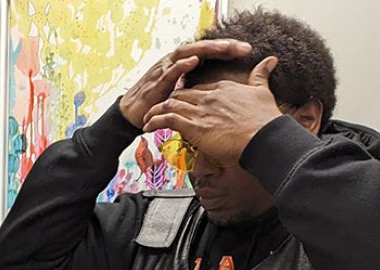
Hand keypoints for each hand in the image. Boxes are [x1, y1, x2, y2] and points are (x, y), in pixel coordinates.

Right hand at [119, 39, 252, 128]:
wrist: (132, 113)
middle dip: (222, 46)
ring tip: (224, 48)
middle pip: (201, 47)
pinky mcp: (156, 82)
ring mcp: (164, 69)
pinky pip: (170, 70)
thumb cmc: (157, 102)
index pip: (208, 51)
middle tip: (242, 47)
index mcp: (182, 63)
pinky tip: (193, 61)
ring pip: (187, 53)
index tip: (246, 50)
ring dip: (206, 50)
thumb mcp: (183, 92)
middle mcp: (174, 61)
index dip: (226, 49)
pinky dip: (182, 65)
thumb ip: (198, 85)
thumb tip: (220, 87)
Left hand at [142, 56, 282, 165]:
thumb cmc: (265, 120)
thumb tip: (270, 60)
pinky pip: (167, 120)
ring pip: (170, 105)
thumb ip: (261, 75)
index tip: (182, 101)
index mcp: (223, 89)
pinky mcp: (194, 126)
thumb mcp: (263, 91)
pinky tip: (148, 126)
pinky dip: (155, 121)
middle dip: (168, 102)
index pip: (199, 89)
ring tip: (147, 117)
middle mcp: (209, 97)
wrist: (264, 137)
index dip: (189, 95)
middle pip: (181, 95)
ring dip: (156, 111)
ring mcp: (200, 111)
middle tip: (159, 109)